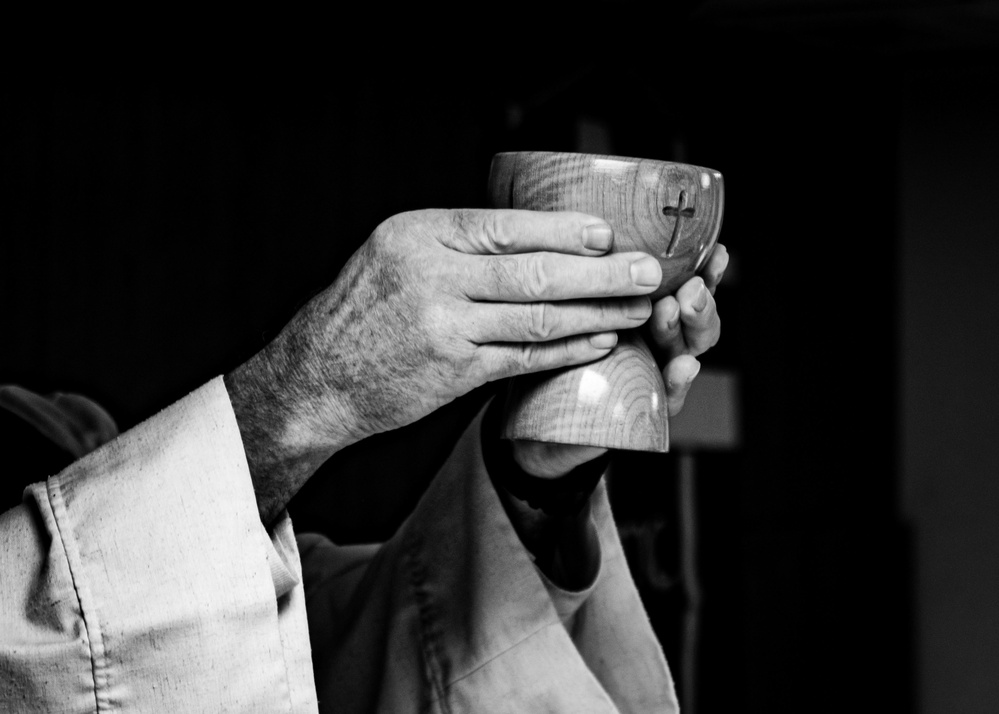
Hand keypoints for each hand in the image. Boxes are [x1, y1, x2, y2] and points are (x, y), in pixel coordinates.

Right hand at [226, 209, 664, 522]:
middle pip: (533, 272)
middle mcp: (430, 277)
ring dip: (596, 313)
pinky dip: (566, 350)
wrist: (317, 378)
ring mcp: (443, 327)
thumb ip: (456, 246)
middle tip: (647, 271)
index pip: (505, 226)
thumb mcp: (395, 255)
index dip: (564, 230)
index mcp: (418, 235)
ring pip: (537, 317)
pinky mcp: (453, 373)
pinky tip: (599, 342)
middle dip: (600, 273)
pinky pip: (523, 357)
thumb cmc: (363, 310)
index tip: (608, 233)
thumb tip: (536, 237)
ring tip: (636, 309)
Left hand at [511, 243, 728, 478]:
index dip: (704, 270)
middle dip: (699, 299)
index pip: (683, 286)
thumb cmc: (554, 355)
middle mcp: (654, 341)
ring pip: (686, 350)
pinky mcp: (643, 412)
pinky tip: (683, 368)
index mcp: (642, 310)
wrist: (541, 427)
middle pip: (694, 317)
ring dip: (690, 329)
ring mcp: (652, 375)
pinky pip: (667, 397)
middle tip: (690, 288)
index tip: (714, 252)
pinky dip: (678, 382)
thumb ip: (587, 275)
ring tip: (681, 309)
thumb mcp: (569, 305)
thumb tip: (591, 226)